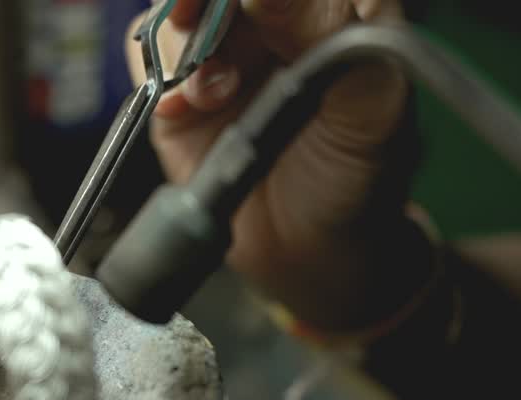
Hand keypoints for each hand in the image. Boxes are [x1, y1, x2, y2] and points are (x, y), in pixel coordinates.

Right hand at [126, 0, 426, 330]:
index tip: (252, 7)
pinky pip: (150, 63)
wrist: (314, 253)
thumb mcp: (370, 109)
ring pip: (174, 15)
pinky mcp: (180, 99)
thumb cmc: (360, 179)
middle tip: (193, 21)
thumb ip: (330, 39)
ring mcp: (222, 57)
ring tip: (210, 95)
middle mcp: (272, 23)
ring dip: (182, 47)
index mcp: (334, 9)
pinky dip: (156, 79)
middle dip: (201, 4)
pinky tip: (183, 110)